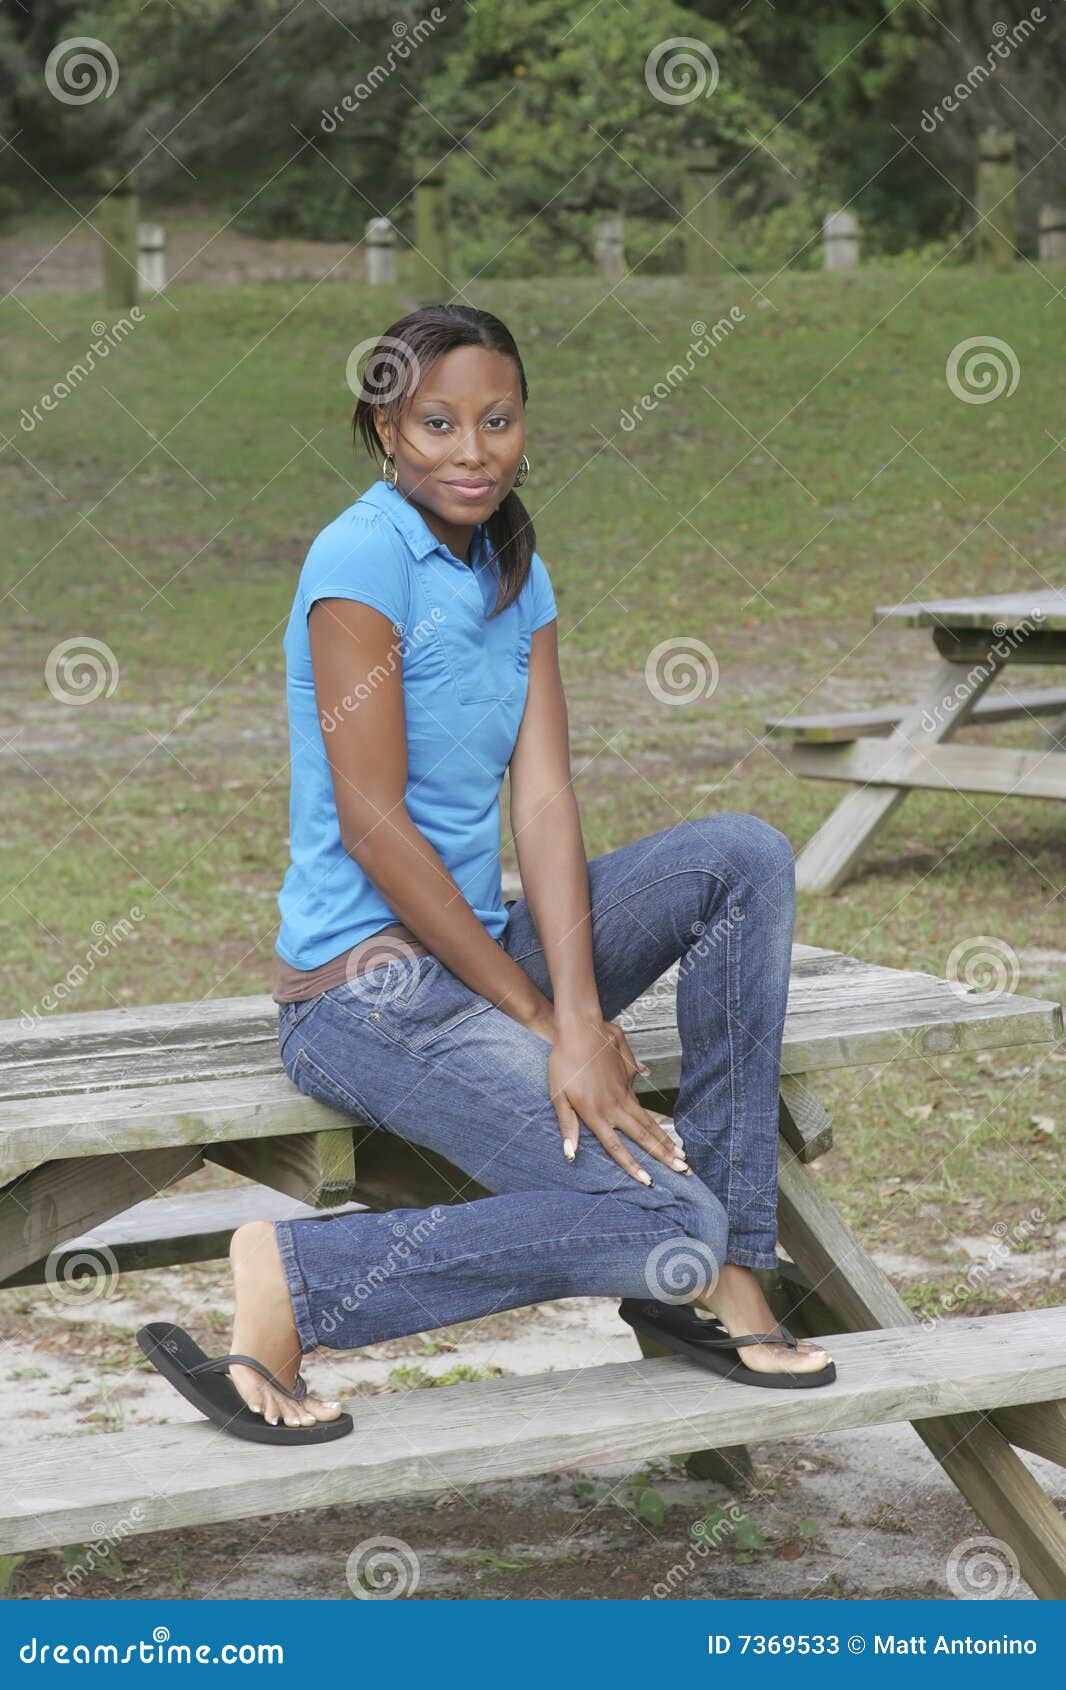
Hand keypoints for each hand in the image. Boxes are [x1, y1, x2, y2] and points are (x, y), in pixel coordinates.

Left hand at [543, 1009, 690, 1183]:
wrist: (580, 1027)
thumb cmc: (563, 1061)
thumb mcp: (557, 1095)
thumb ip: (567, 1125)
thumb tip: (570, 1154)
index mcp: (596, 1113)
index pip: (618, 1147)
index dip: (633, 1166)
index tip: (649, 1181)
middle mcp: (615, 1105)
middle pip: (643, 1136)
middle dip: (664, 1156)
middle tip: (684, 1170)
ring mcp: (625, 1091)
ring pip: (648, 1121)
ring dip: (666, 1140)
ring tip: (682, 1155)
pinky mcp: (629, 1077)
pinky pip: (642, 1103)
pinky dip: (656, 1120)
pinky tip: (665, 1131)